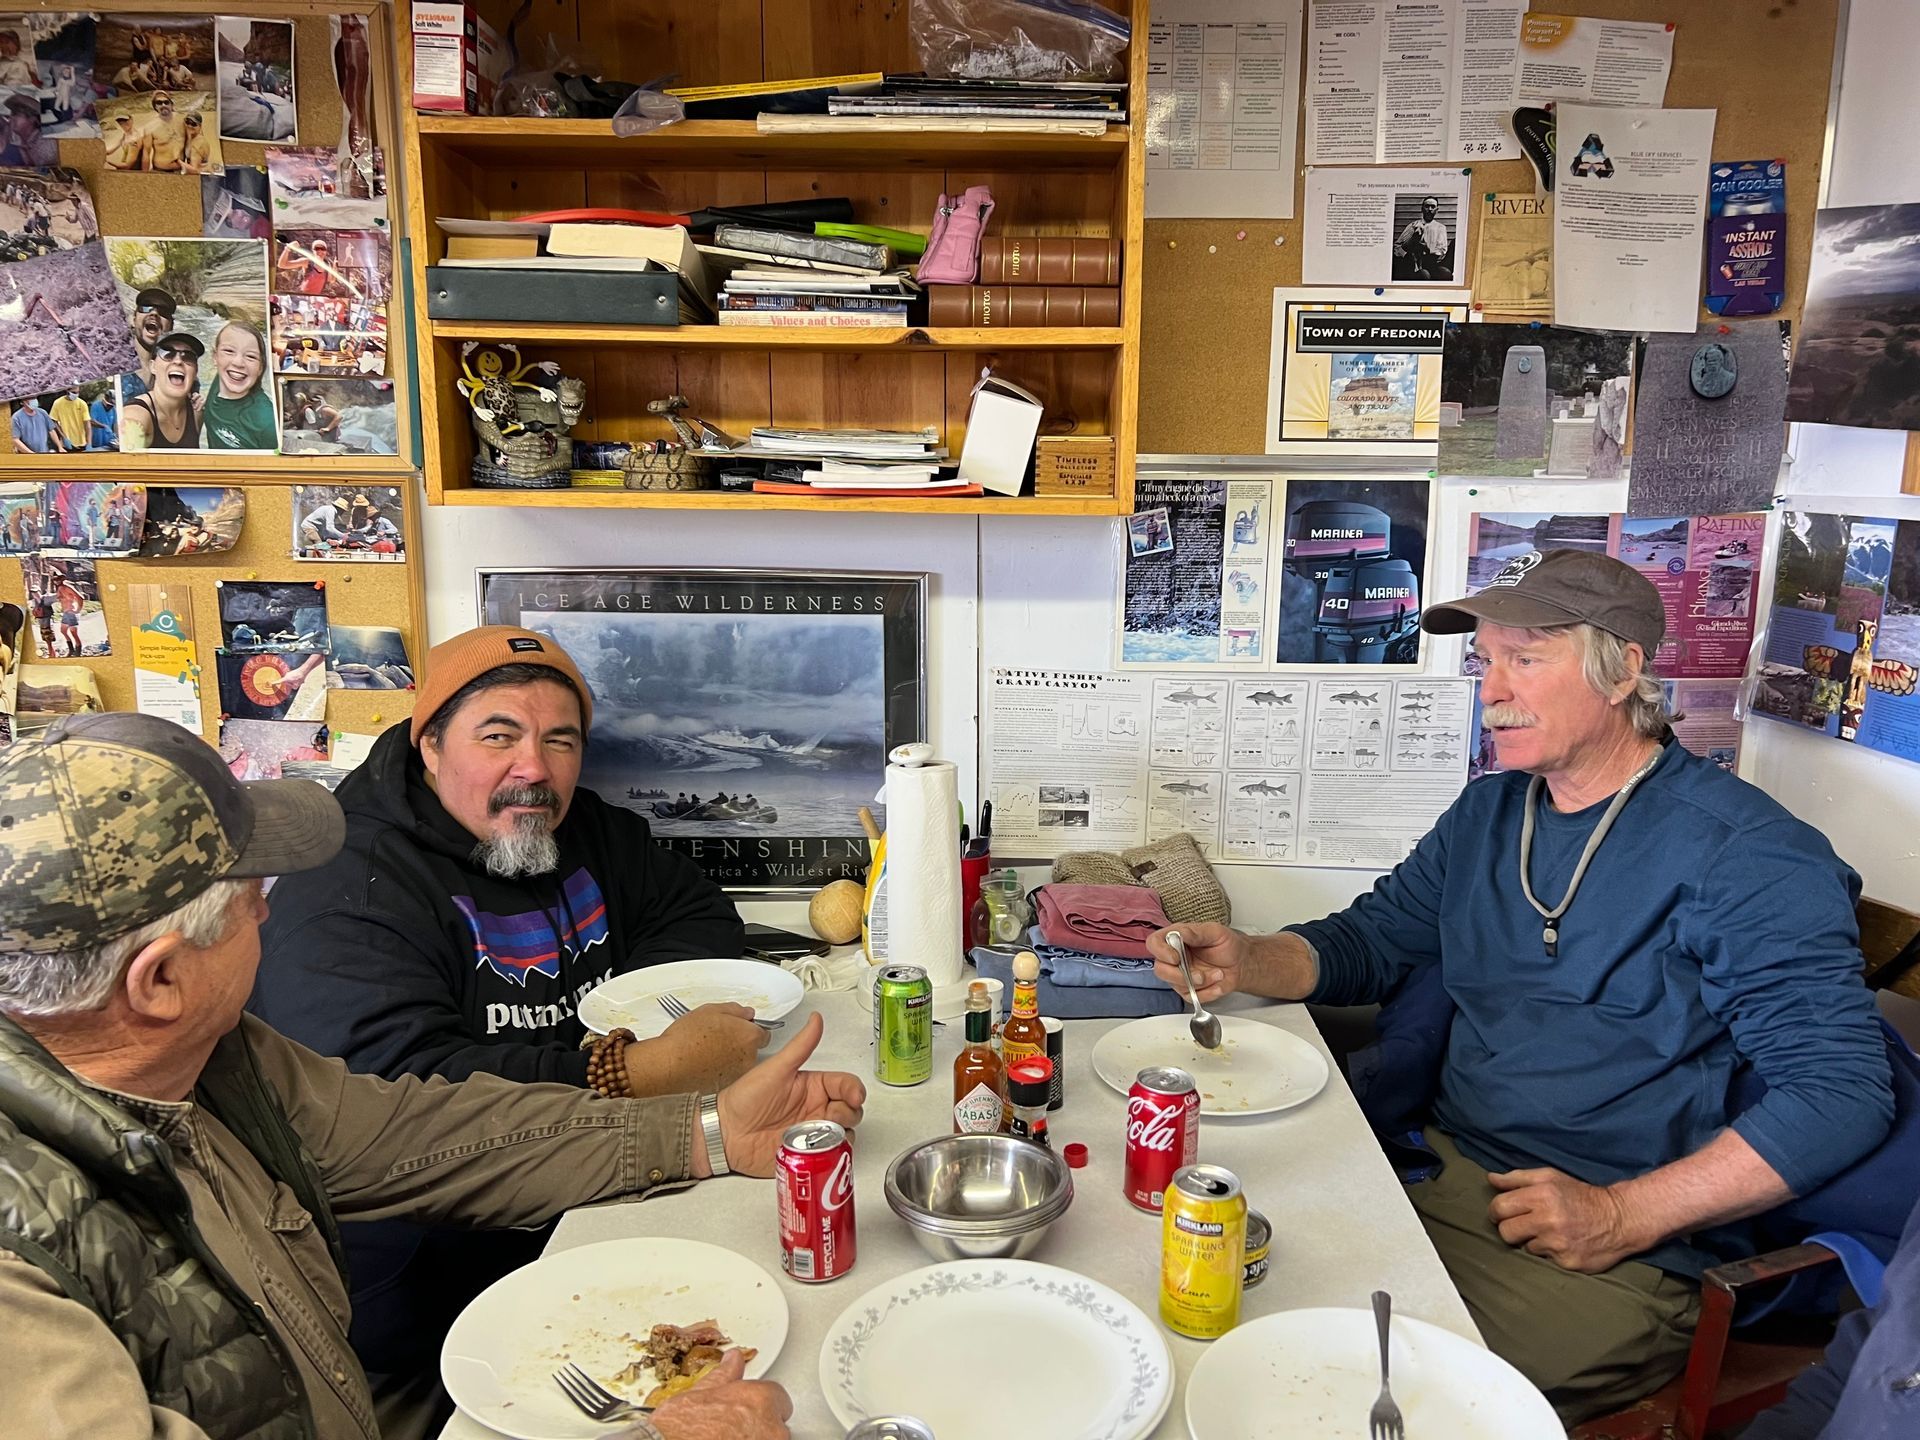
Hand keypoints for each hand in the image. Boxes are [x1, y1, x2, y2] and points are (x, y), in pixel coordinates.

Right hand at [625, 1003, 769, 1096]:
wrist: (668, 1065)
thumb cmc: (687, 1037)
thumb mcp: (711, 1010)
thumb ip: (735, 1010)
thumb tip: (746, 1014)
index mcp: (749, 1036)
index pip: (764, 1032)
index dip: (750, 1028)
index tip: (739, 1027)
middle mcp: (748, 1058)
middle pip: (753, 1048)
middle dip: (741, 1043)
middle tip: (720, 1037)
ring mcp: (737, 1074)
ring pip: (741, 1063)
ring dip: (731, 1057)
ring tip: (708, 1051)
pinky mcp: (725, 1086)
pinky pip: (728, 1075)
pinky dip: (721, 1070)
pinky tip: (705, 1064)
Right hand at [625, 1349, 790, 1439]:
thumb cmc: (680, 1429)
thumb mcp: (700, 1393)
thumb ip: (725, 1375)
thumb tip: (733, 1360)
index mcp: (760, 1400)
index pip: (777, 1396)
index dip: (758, 1402)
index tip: (745, 1409)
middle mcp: (771, 1427)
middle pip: (776, 1422)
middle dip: (758, 1423)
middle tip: (732, 1428)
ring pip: (771, 1439)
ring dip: (756, 1437)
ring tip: (727, 1438)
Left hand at [714, 1012, 865, 1175]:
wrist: (725, 1132)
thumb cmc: (746, 1098)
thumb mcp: (777, 1069)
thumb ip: (801, 1046)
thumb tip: (816, 1019)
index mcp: (813, 1086)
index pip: (846, 1085)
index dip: (855, 1091)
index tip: (854, 1097)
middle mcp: (817, 1109)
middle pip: (851, 1110)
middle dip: (849, 1113)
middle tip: (831, 1117)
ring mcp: (813, 1133)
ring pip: (845, 1134)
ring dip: (840, 1135)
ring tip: (818, 1136)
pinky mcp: (807, 1154)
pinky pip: (831, 1156)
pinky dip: (832, 1154)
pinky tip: (816, 1150)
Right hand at [1147, 922, 1250, 1003]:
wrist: (1241, 962)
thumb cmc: (1226, 944)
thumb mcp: (1214, 932)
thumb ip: (1194, 932)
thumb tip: (1178, 933)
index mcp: (1175, 939)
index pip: (1154, 943)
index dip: (1160, 952)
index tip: (1176, 958)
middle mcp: (1174, 957)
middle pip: (1160, 970)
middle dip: (1180, 976)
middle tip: (1200, 975)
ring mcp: (1180, 975)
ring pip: (1176, 986)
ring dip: (1201, 983)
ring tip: (1217, 974)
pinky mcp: (1189, 990)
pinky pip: (1191, 997)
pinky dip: (1208, 992)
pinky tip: (1218, 984)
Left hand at [1487, 1166, 1642, 1272]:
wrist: (1619, 1219)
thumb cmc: (1580, 1195)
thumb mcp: (1550, 1178)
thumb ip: (1517, 1178)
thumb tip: (1491, 1179)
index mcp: (1541, 1195)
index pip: (1499, 1207)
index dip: (1497, 1211)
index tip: (1503, 1213)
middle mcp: (1548, 1220)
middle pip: (1506, 1231)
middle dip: (1510, 1228)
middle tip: (1524, 1225)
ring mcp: (1558, 1244)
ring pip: (1524, 1247)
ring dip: (1533, 1241)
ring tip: (1549, 1232)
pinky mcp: (1567, 1262)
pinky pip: (1544, 1260)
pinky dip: (1549, 1252)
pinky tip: (1562, 1243)